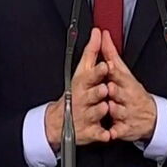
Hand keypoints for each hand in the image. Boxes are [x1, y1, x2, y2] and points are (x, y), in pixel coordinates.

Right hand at [45, 28, 109, 151]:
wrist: (59, 121)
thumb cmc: (75, 92)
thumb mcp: (82, 70)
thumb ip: (92, 51)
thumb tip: (98, 32)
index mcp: (82, 84)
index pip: (90, 76)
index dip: (98, 71)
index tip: (104, 66)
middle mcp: (83, 99)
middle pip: (93, 94)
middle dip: (98, 91)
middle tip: (104, 88)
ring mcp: (86, 116)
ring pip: (97, 112)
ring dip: (101, 110)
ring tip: (105, 107)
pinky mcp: (89, 131)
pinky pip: (98, 133)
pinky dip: (102, 134)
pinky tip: (107, 133)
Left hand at [101, 30, 156, 141]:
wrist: (150, 117)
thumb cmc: (132, 91)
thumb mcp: (123, 71)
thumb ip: (110, 53)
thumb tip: (102, 34)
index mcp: (126, 82)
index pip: (118, 74)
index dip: (112, 71)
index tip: (107, 66)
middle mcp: (127, 97)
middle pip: (118, 92)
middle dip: (114, 91)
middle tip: (109, 88)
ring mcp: (127, 113)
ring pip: (117, 111)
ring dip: (113, 110)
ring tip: (109, 108)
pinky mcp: (125, 128)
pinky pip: (118, 130)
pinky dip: (114, 132)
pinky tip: (110, 132)